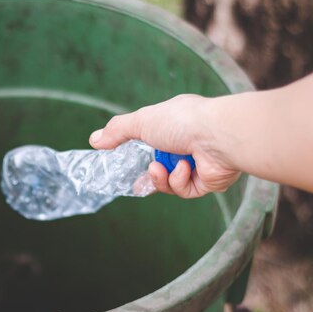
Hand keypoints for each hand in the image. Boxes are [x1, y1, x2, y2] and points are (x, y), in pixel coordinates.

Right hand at [89, 94, 240, 197]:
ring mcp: (199, 162)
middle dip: (149, 172)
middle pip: (161, 165)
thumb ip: (116, 131)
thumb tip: (94, 140)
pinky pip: (184, 190)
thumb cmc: (182, 121)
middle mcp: (189, 141)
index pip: (155, 139)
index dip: (140, 152)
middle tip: (140, 176)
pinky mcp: (207, 181)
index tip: (126, 163)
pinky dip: (179, 181)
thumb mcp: (140, 121)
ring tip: (160, 168)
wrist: (218, 137)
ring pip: (169, 181)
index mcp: (175, 122)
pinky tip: (183, 169)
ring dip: (160, 177)